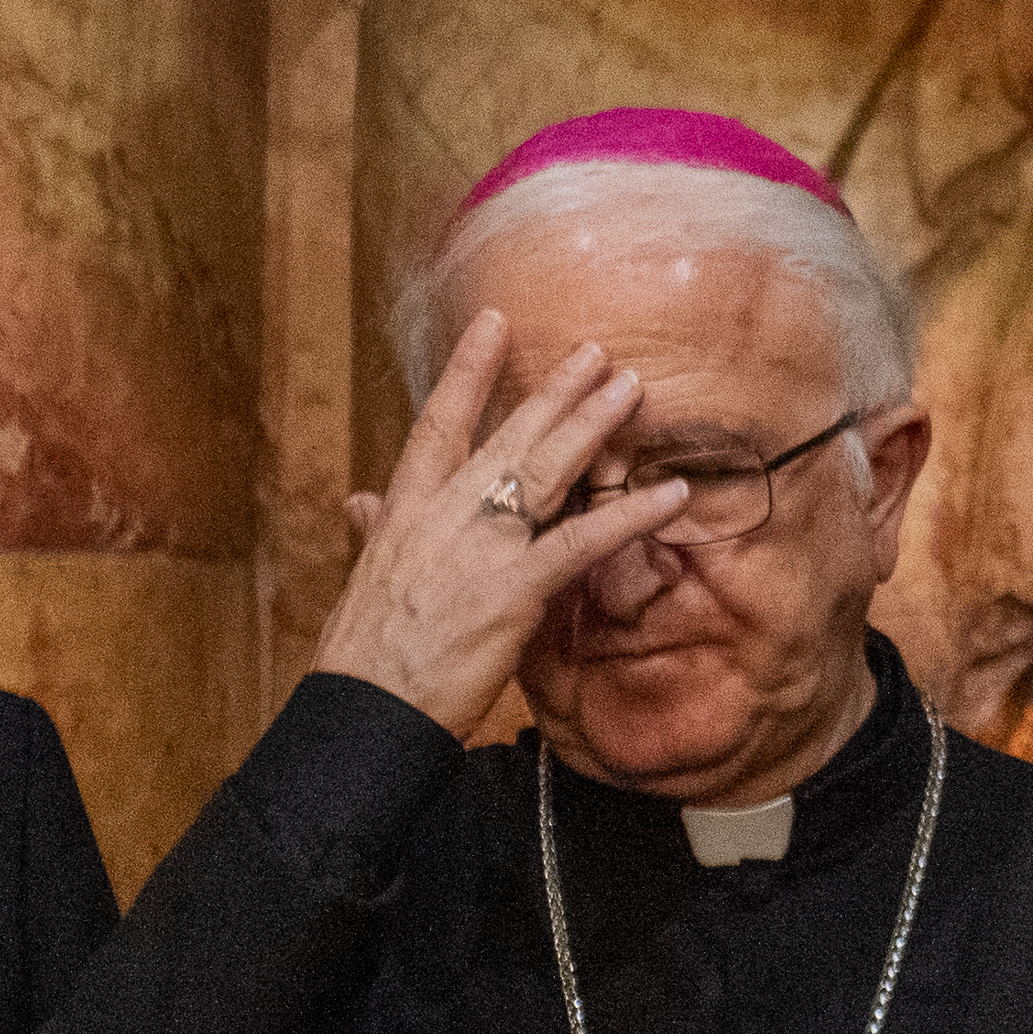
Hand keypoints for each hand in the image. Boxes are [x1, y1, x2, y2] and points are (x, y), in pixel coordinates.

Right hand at [311, 314, 684, 740]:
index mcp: (404, 510)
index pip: (439, 423)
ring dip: (593, 425)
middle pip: (508, 437)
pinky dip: (631, 515)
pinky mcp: (513, 590)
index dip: (467, 371)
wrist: (364, 709)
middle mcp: (443, 515)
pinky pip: (583, 542)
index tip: (494, 323)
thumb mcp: (365, 578)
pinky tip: (671, 494)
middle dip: (555, 391)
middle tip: (597, 352)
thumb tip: (360, 500)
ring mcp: (480, 549)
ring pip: (546, 470)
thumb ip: (375, 530)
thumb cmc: (365, 653)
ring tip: (631, 388)